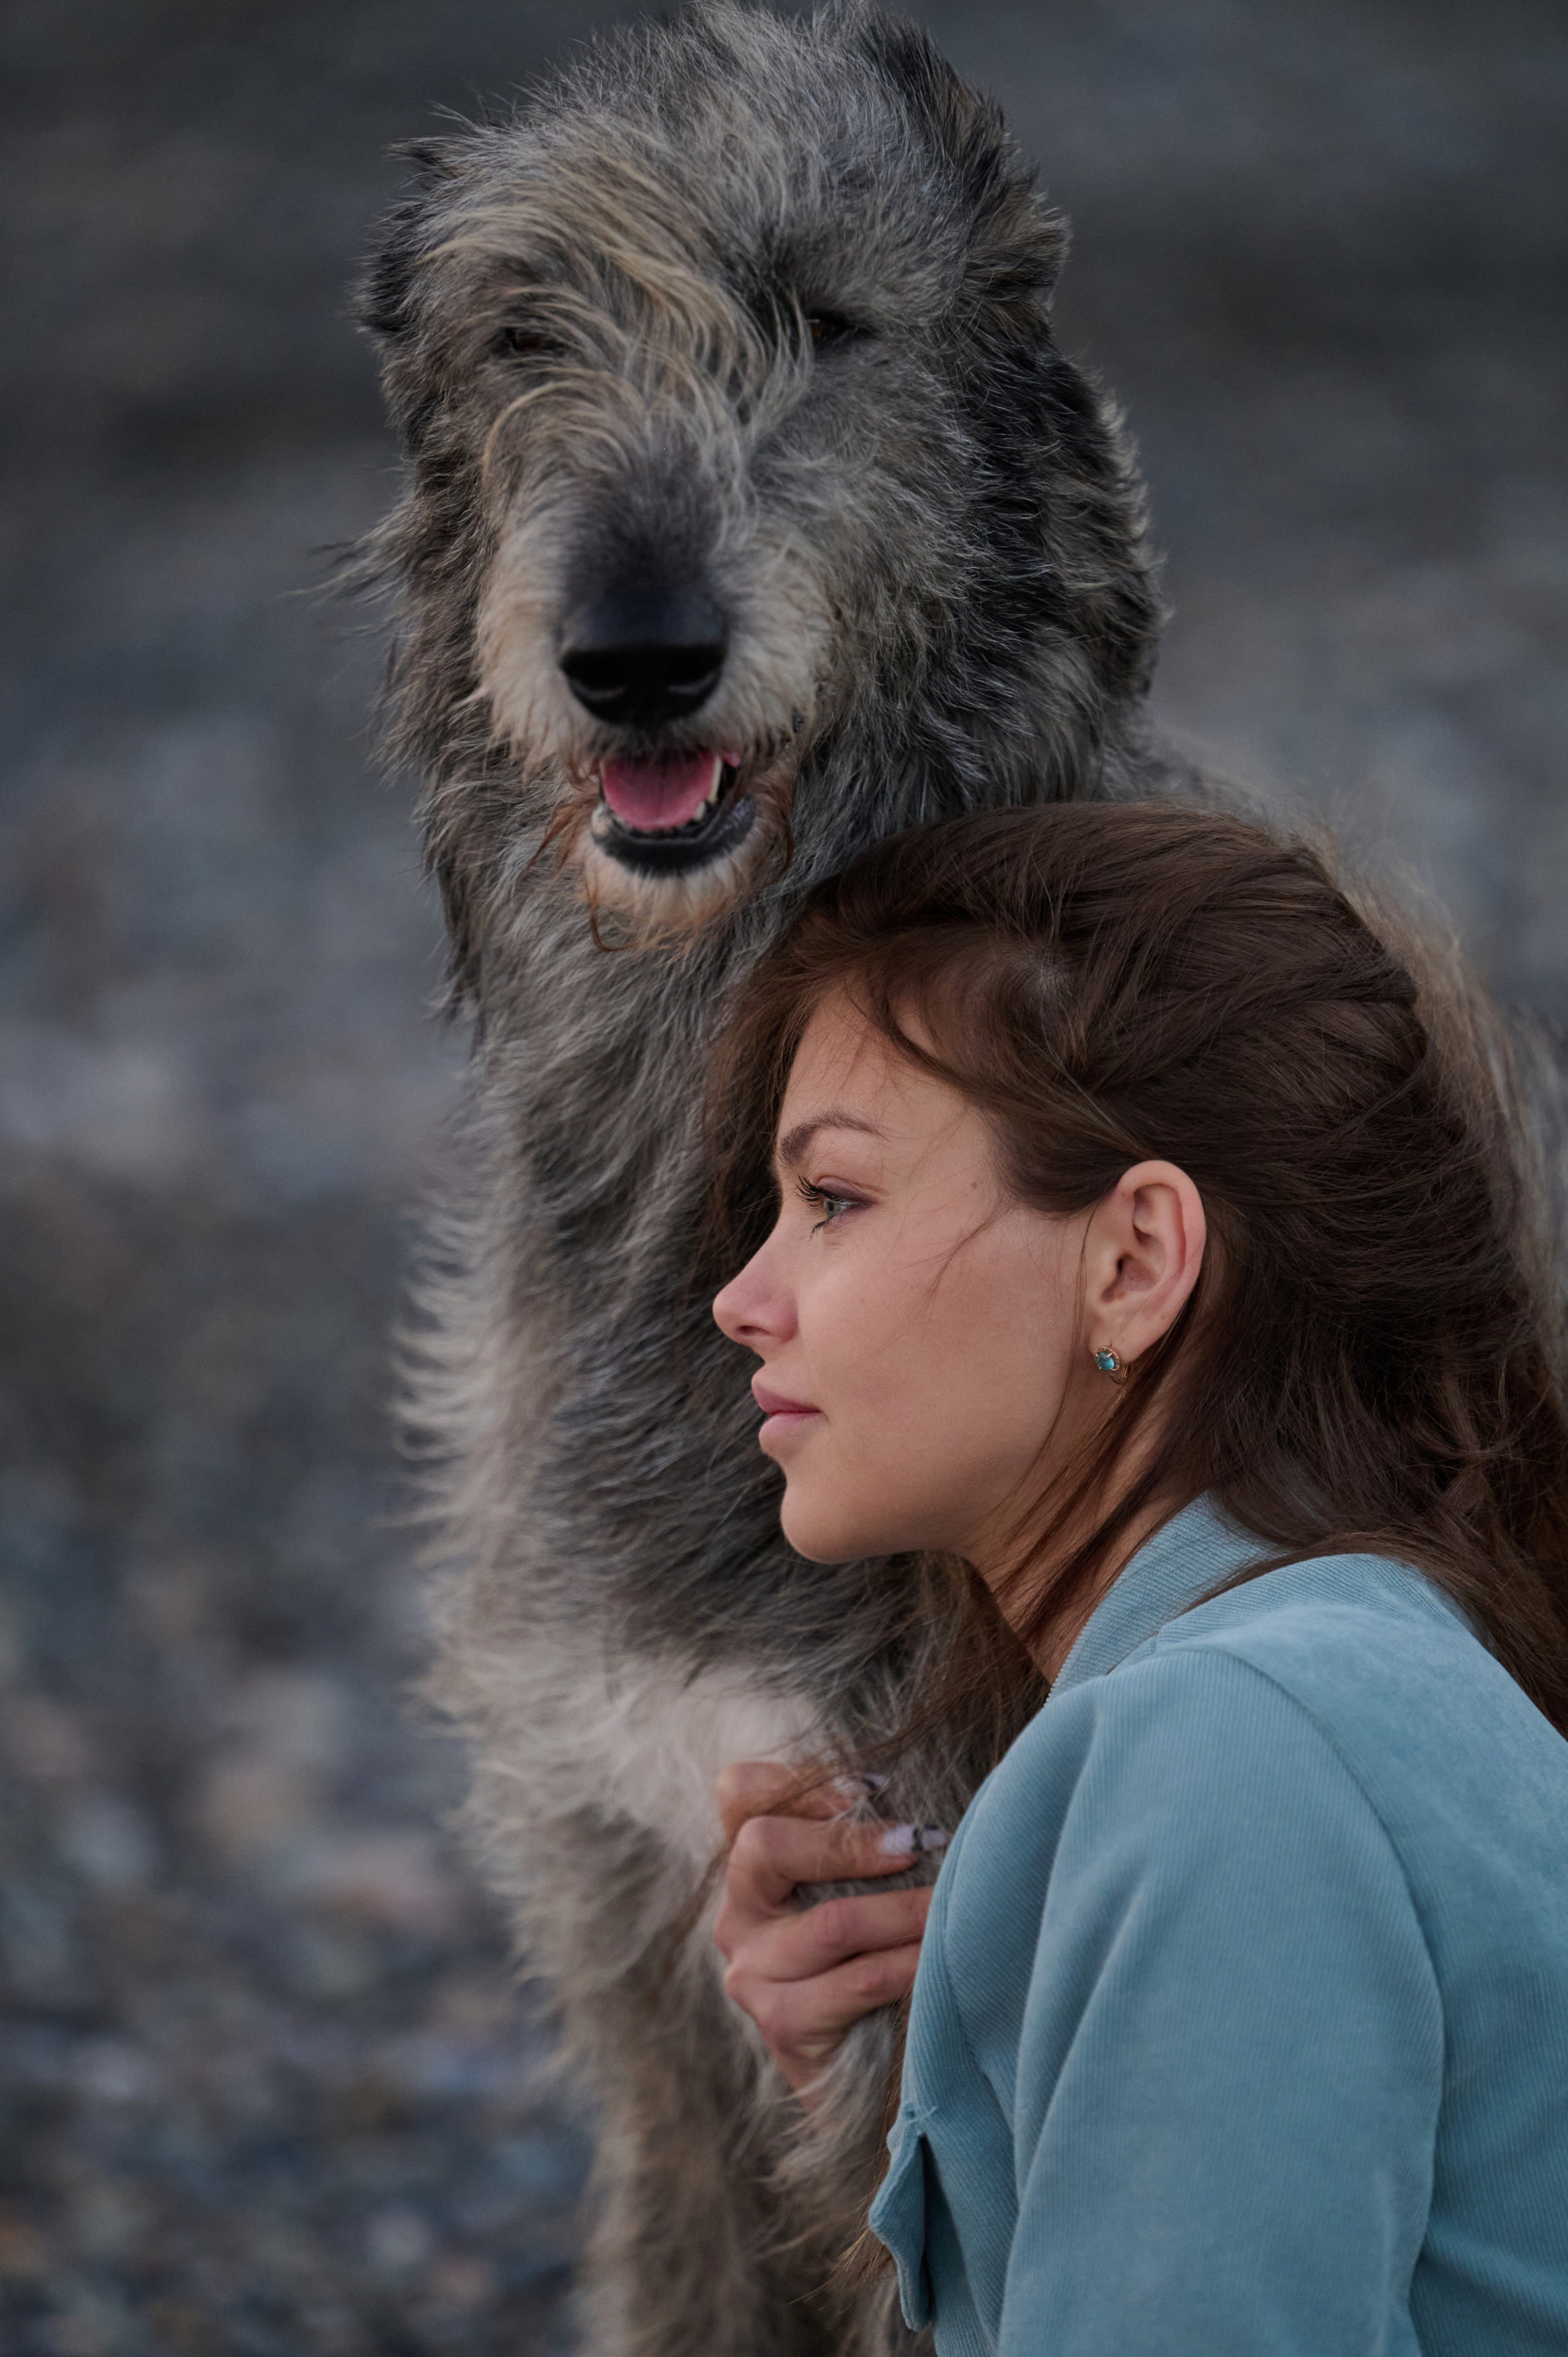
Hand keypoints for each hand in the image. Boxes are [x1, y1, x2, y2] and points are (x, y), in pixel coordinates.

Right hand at [713, 1760, 939, 2098]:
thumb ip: (865, 1841)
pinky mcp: (782, 2024)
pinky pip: (859, 1981)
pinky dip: (910, 1963)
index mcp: (751, 1867)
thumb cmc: (879, 1956)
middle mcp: (739, 1915)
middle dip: (851, 1840)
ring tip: (953, 1898)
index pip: (739, 1791)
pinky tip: (940, 1954)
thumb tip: (923, 1803)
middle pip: (763, 1844)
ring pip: (832, 1921)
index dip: (800, 1778)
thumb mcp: (862, 1887)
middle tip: (919, 1841)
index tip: (873, 1786)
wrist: (877, 2072)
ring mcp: (753, 1973)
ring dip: (906, 1908)